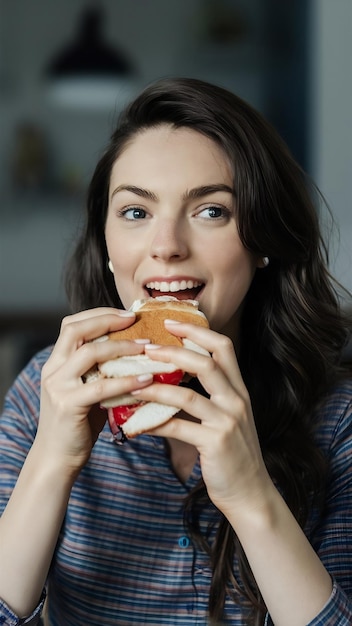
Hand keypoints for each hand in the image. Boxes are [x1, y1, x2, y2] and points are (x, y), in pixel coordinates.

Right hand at [35, 308, 152, 474]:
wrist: (57, 457)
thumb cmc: (78, 422)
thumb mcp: (86, 388)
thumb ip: (100, 369)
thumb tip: (136, 350)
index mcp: (56, 362)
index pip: (71, 324)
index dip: (99, 314)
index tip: (126, 314)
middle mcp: (53, 369)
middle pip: (76, 329)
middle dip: (107, 320)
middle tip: (135, 320)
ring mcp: (58, 386)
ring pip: (90, 353)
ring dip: (122, 347)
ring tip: (146, 347)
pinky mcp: (69, 405)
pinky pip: (102, 386)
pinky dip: (127, 380)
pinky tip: (147, 378)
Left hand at [132, 320, 272, 517]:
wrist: (250, 494)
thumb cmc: (231, 454)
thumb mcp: (226, 418)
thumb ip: (206, 397)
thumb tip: (168, 380)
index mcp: (238, 390)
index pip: (223, 347)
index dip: (198, 331)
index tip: (171, 322)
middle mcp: (236, 400)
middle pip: (208, 362)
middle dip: (175, 350)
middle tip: (147, 346)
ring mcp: (228, 422)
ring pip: (187, 395)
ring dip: (156, 387)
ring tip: (132, 381)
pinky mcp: (216, 444)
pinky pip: (178, 428)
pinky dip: (154, 423)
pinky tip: (135, 422)